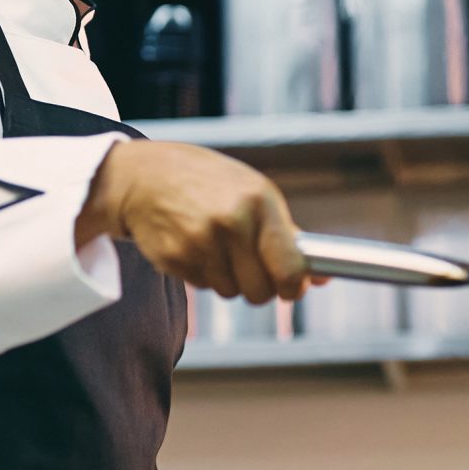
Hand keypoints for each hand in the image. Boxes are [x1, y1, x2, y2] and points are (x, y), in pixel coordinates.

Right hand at [77, 140, 312, 304]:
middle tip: (249, 265)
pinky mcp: (175, 258)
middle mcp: (231, 222)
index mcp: (259, 203)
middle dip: (259, 286)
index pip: (290, 269)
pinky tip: (194, 246)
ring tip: (216, 246)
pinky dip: (203, 274)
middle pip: (261, 291)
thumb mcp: (252, 192)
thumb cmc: (207, 183)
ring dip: (228, 279)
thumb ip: (287, 235)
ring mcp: (200, 242)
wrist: (144, 177)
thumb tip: (324, 276)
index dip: (294, 287)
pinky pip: (204, 286)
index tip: (293, 288)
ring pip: (231, 292)